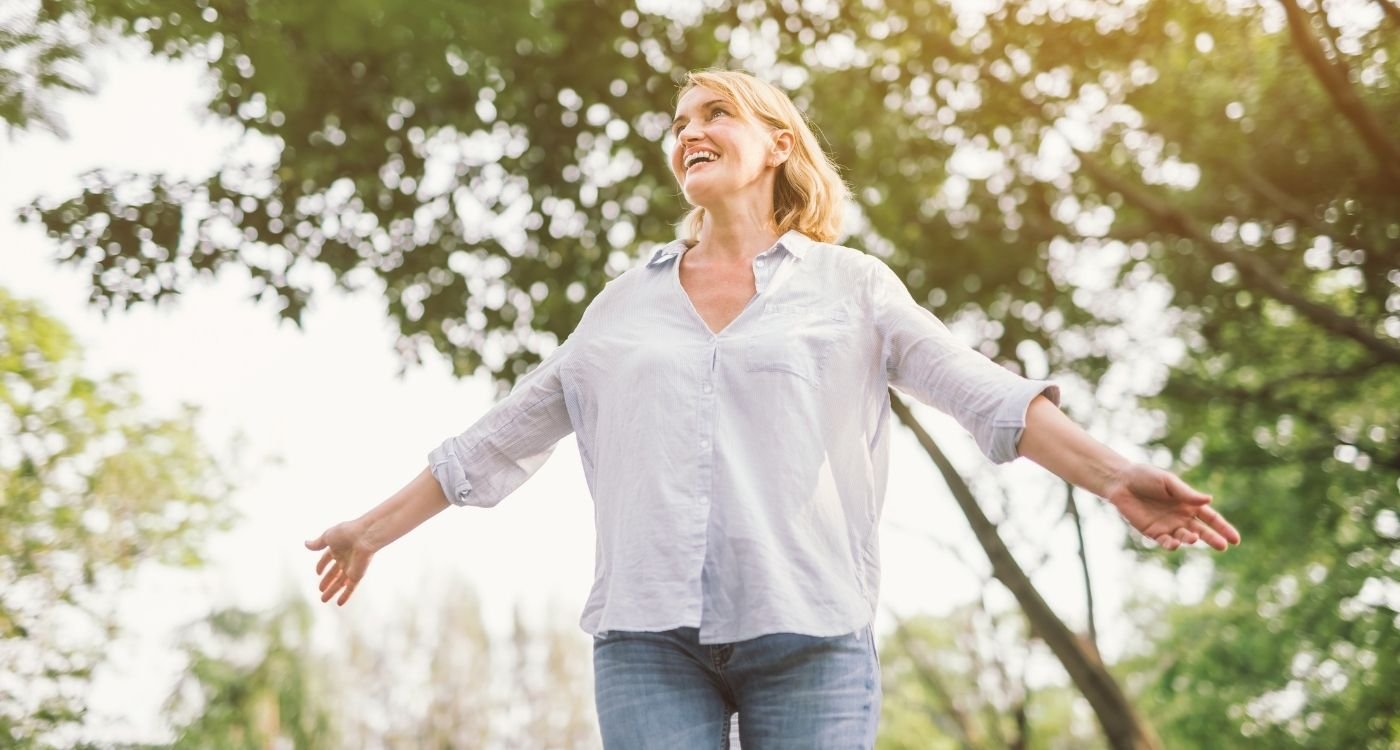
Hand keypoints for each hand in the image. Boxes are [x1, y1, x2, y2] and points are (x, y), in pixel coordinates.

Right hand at [305, 520, 376, 605]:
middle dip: (327, 581)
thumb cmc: (346, 533)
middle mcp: (345, 558)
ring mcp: (351, 567)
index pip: (328, 558)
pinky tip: (339, 603)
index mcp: (338, 547)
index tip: (317, 572)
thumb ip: (317, 543)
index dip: (322, 565)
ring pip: (340, 582)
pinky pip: (351, 588)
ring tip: (323, 600)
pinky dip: (345, 595)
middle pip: (334, 572)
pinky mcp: (357, 575)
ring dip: (332, 591)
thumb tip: (306, 544)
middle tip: (320, 589)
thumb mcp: (328, 536)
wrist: (365, 536)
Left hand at [1102, 463, 1240, 550]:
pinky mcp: (1152, 532)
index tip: (1236, 539)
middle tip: (1223, 546)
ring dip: (1190, 539)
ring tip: (1193, 538)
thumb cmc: (1146, 477)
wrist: (1121, 481)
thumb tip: (1210, 499)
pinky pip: (1165, 541)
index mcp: (1189, 503)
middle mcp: (1181, 517)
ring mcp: (1168, 526)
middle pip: (1202, 531)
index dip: (1224, 528)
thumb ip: (1187, 493)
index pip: (1211, 518)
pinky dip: (1170, 544)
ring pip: (1184, 538)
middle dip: (1213, 539)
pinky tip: (1174, 543)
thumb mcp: (1168, 482)